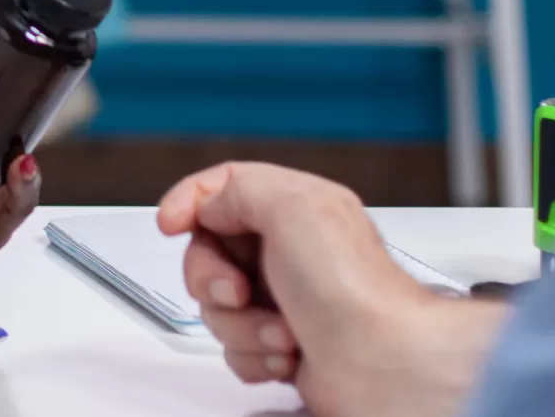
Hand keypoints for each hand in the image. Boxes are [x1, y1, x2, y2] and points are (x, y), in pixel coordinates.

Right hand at [155, 162, 502, 416]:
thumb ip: (238, 188)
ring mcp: (283, 302)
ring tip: (282, 330)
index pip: (221, 191)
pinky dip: (255, 355)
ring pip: (217, 309)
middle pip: (208, 255)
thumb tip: (208, 206)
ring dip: (242, 325)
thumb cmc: (356, 291)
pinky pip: (234, 349)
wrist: (384, 367)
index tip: (171, 223)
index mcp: (293, 208)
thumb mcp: (292, 206)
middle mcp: (288, 253)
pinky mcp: (281, 346)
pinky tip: (288, 353)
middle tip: (239, 290)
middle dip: (213, 279)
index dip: (189, 204)